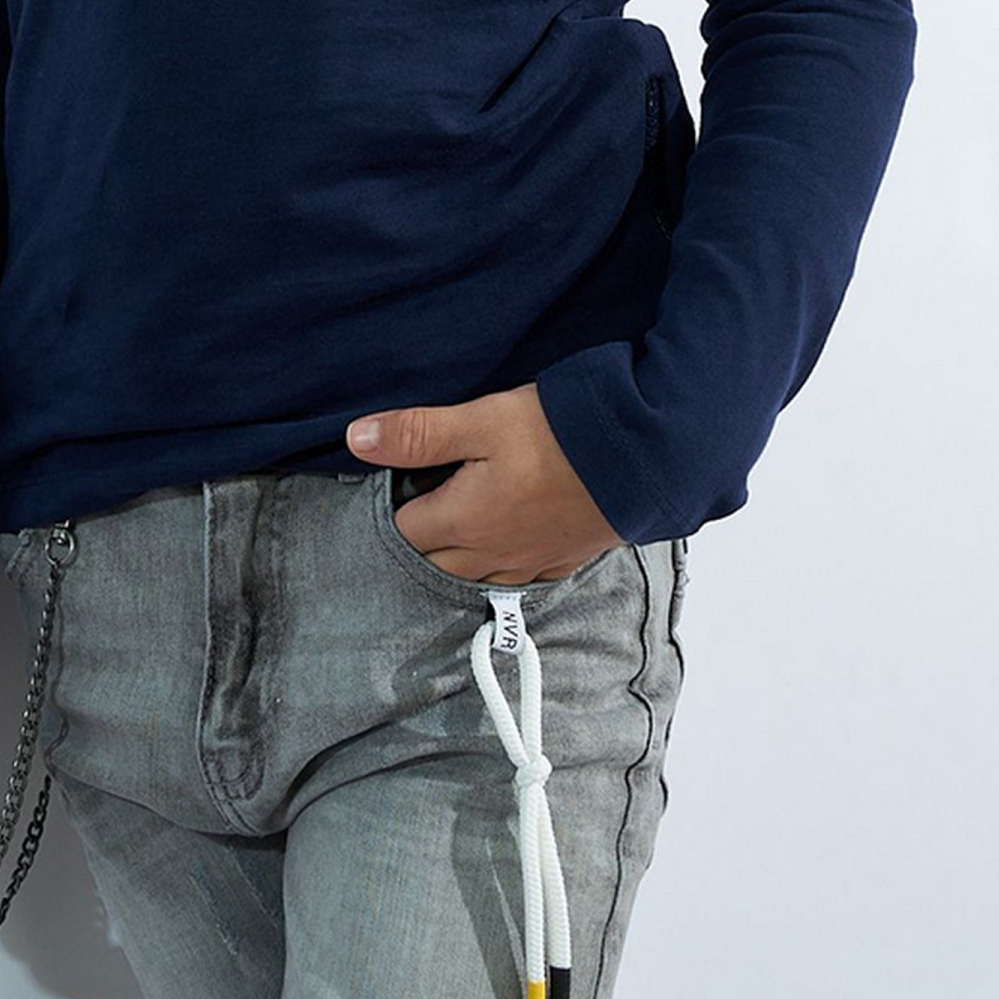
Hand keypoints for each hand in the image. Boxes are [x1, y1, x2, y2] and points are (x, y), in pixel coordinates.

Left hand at [348, 383, 624, 584]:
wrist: (643, 460)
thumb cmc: (560, 435)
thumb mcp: (481, 421)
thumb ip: (418, 433)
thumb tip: (356, 440)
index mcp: (464, 520)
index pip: (404, 530)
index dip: (394, 506)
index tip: (397, 482)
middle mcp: (493, 553)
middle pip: (435, 561)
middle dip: (421, 537)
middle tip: (421, 500)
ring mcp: (531, 562)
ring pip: (475, 575)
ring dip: (459, 555)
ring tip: (457, 522)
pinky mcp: (565, 561)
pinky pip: (519, 577)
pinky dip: (502, 563)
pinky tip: (507, 541)